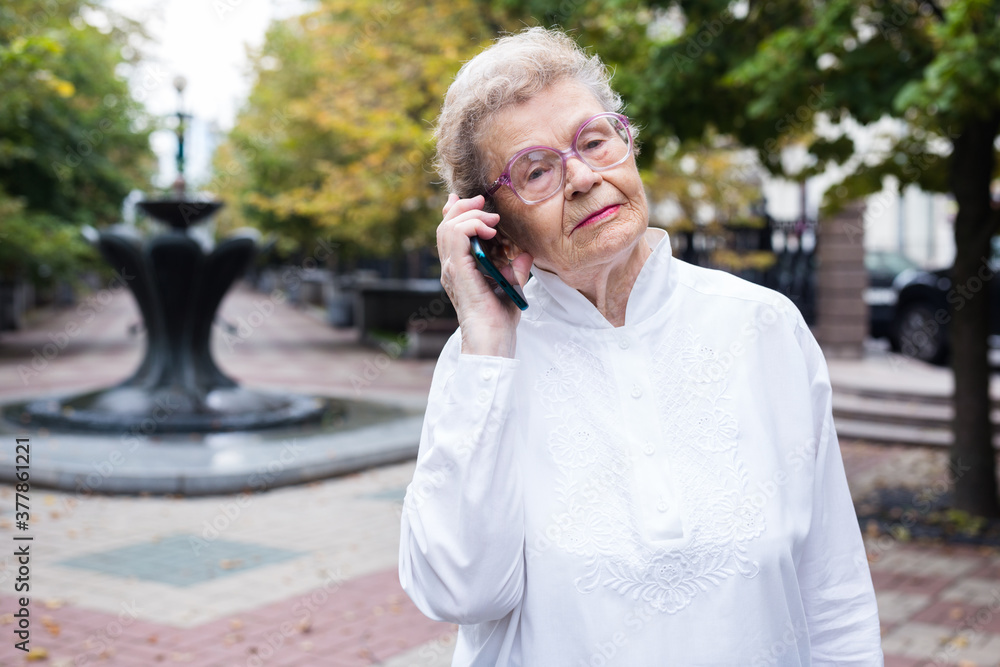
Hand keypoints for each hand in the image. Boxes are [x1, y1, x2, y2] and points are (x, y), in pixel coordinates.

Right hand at [436, 194, 532, 357]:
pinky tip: (490, 229)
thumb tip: (524, 254)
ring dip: (470, 214)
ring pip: (448, 226)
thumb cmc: (500, 320)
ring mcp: (451, 268)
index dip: (456, 212)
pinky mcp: (457, 269)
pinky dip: (473, 224)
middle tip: (483, 201)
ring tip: (491, 219)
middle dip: (464, 207)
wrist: (493, 338)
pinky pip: (456, 235)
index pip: (449, 234)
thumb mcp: (511, 287)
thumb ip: (515, 269)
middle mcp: (451, 267)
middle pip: (445, 224)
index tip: (474, 201)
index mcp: (459, 269)